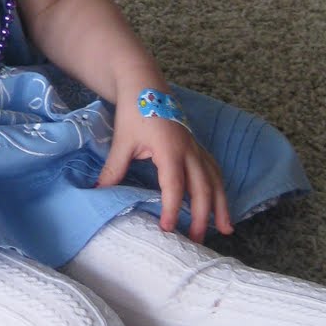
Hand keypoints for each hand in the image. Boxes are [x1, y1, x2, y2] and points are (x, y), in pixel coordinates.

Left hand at [96, 98, 232, 242]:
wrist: (145, 84)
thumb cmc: (134, 111)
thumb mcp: (122, 142)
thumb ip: (114, 169)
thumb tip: (99, 192)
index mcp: (170, 149)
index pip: (175, 186)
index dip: (173, 209)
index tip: (168, 229)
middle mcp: (189, 150)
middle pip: (202, 188)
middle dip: (203, 216)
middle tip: (197, 241)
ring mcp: (196, 147)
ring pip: (215, 180)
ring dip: (221, 205)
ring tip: (226, 229)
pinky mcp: (197, 146)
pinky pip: (214, 169)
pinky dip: (219, 188)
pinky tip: (221, 203)